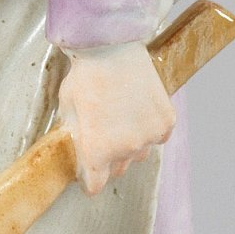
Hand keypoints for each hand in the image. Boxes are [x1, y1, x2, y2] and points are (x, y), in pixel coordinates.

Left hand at [58, 43, 175, 194]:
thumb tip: (80, 147)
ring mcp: (149, 136)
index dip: (90, 181)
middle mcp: (126, 150)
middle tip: (104, 136)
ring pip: (140, 152)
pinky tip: (140, 110)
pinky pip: (159, 135)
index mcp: (97, 152)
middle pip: (118, 169)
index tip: (89, 174)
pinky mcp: (166, 121)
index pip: (95, 185)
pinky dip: (151, 127)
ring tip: (122, 117)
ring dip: (132, 142)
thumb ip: (76, 136)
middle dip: (109, 159)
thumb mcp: (67, 110)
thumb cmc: (85, 77)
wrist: (111, 48)